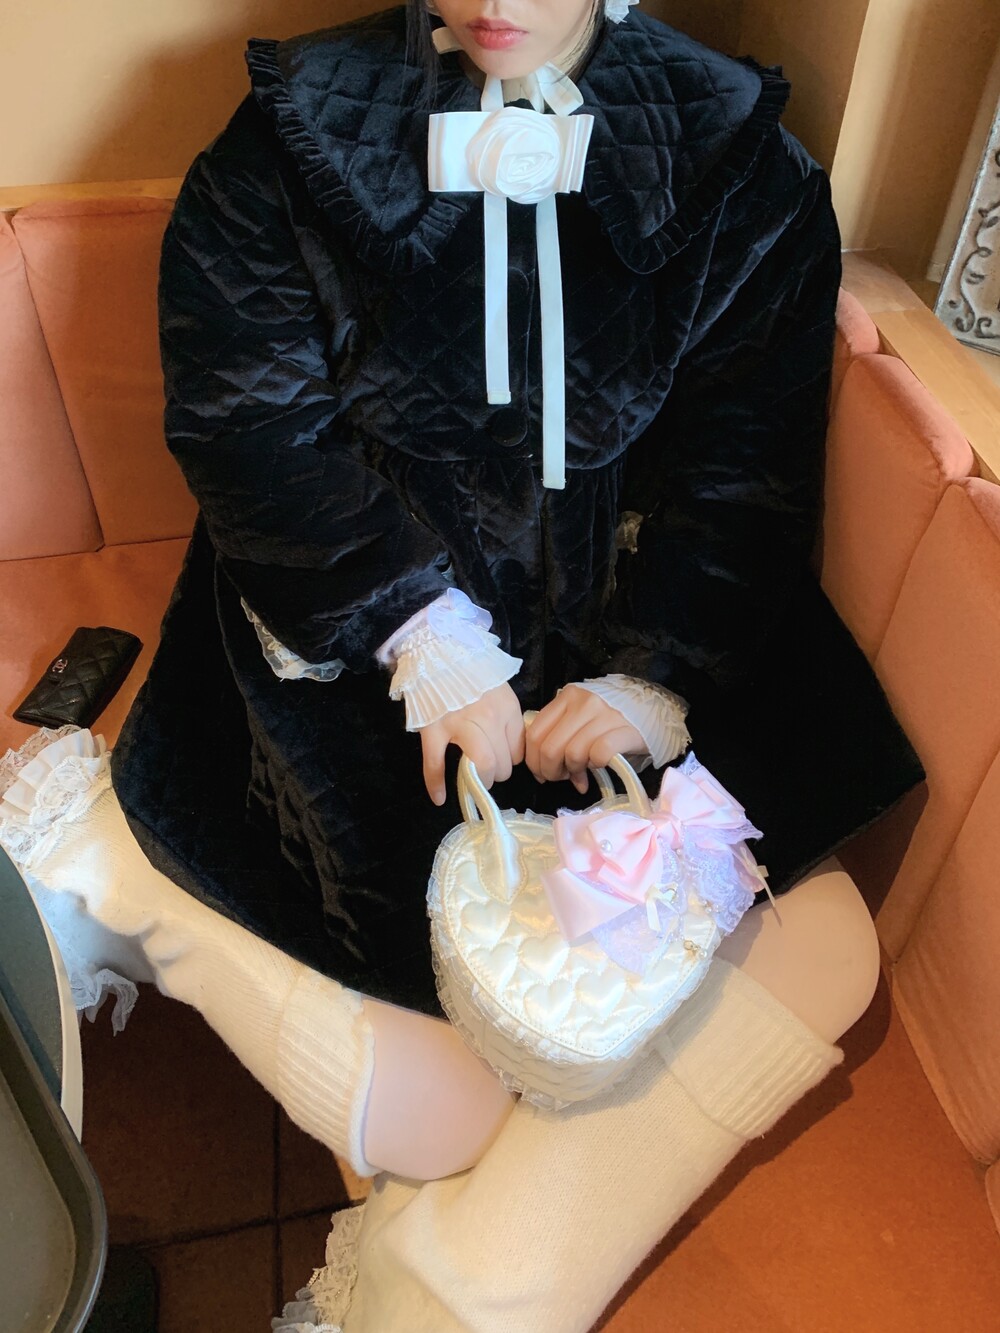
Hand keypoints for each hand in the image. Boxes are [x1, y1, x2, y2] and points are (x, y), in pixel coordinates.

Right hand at [419, 684, 524, 805]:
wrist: (436, 651)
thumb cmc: (469, 672)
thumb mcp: (499, 689)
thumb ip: (506, 716)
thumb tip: (512, 747)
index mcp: (507, 709)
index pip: (518, 752)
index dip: (510, 759)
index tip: (501, 757)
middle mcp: (488, 718)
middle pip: (503, 764)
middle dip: (496, 772)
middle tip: (486, 768)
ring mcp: (460, 724)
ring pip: (481, 766)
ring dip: (478, 780)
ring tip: (472, 779)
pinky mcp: (433, 729)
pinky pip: (436, 764)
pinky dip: (436, 784)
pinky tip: (439, 798)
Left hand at [525, 685, 644, 793]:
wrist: (652, 709)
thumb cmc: (610, 719)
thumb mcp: (579, 719)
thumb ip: (560, 736)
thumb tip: (543, 771)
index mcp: (566, 697)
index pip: (534, 734)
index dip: (533, 760)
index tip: (541, 773)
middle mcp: (583, 702)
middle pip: (550, 748)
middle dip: (551, 771)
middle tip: (561, 777)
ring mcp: (604, 714)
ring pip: (572, 753)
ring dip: (573, 771)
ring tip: (581, 773)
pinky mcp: (624, 730)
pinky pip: (599, 754)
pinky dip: (595, 766)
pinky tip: (599, 765)